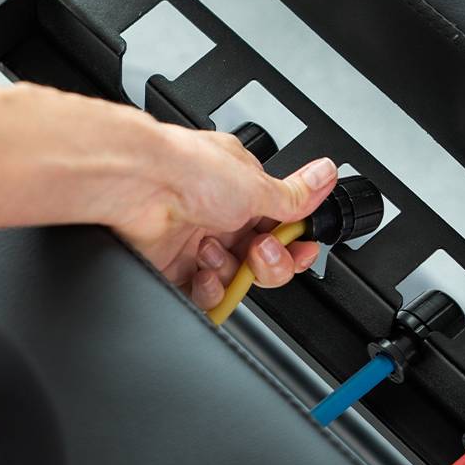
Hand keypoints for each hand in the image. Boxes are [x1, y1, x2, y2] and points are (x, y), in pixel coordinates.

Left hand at [106, 124, 337, 309]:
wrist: (138, 184)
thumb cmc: (186, 169)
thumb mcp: (255, 183)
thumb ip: (294, 195)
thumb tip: (326, 176)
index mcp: (242, 190)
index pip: (280, 227)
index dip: (293, 244)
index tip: (300, 250)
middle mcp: (219, 216)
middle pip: (259, 259)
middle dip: (266, 262)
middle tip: (258, 251)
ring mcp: (194, 243)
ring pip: (233, 279)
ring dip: (230, 270)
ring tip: (213, 250)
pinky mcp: (172, 267)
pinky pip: (202, 295)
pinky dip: (208, 290)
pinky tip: (202, 271)